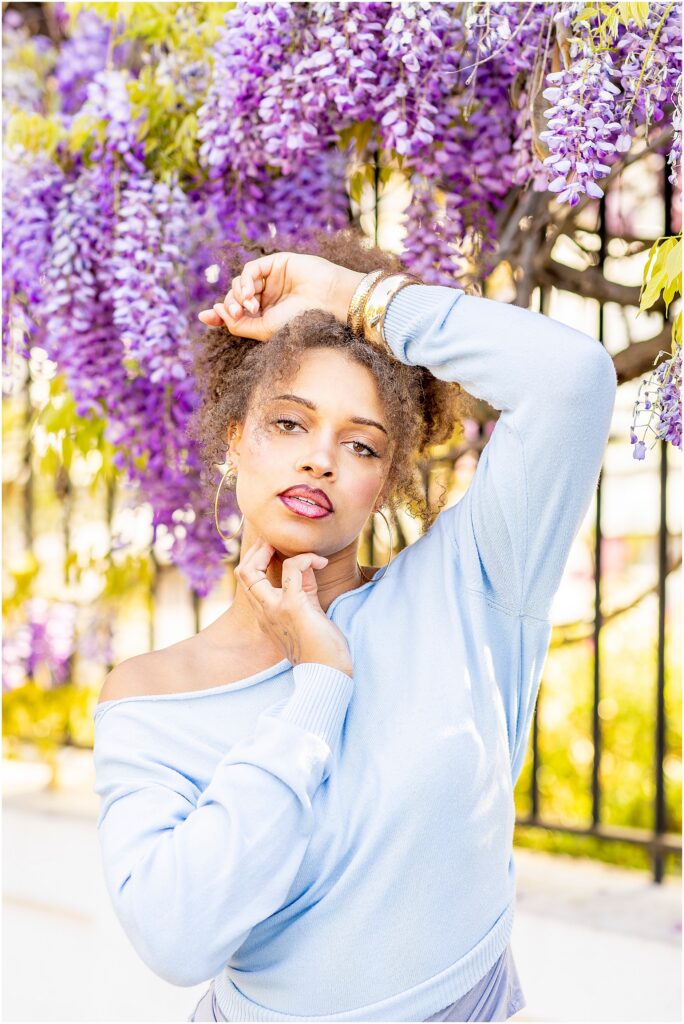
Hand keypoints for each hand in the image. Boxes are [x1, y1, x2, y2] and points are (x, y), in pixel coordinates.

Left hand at [197, 252, 363, 341]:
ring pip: (240, 283)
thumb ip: (239, 324)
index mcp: (265, 314)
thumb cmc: (300, 319)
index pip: (236, 312)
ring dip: (238, 295)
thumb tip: (217, 312)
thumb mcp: (265, 329)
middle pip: (234, 297)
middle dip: (230, 305)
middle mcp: (267, 297)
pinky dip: (246, 280)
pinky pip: (251, 269)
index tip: (205, 316)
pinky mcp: (276, 263)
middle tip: (238, 313)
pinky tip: (250, 294)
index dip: (218, 314)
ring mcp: (271, 280)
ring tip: (249, 306)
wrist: (327, 302)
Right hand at [235, 537, 353, 677]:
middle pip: (242, 572)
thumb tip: (306, 564)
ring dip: (272, 549)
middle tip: (281, 542)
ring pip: (250, 570)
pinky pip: (292, 568)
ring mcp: (274, 609)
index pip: (248, 581)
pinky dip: (306, 558)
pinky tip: (321, 562)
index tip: (280, 549)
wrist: (329, 673)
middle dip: (259, 549)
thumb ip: (303, 588)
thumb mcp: (308, 611)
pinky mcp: (292, 607)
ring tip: (303, 550)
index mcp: (266, 614)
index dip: (259, 559)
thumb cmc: (323, 647)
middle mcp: (264, 612)